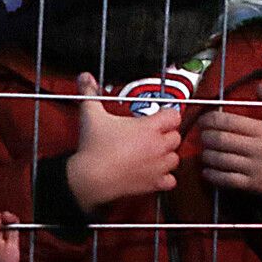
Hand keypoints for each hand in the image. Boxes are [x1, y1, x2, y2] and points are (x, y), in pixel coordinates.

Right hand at [65, 72, 181, 211]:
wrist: (91, 178)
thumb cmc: (94, 148)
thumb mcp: (92, 115)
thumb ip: (90, 93)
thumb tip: (86, 78)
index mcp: (149, 127)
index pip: (174, 115)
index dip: (167, 114)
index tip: (159, 116)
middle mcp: (158, 146)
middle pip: (176, 136)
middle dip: (167, 134)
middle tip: (153, 134)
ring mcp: (157, 166)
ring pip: (175, 158)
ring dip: (168, 155)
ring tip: (154, 153)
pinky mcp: (153, 183)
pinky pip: (170, 181)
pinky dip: (165, 178)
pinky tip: (154, 173)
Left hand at [198, 84, 261, 197]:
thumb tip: (259, 87)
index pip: (229, 121)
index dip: (210, 119)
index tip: (203, 120)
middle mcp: (256, 148)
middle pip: (220, 140)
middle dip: (205, 136)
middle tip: (202, 135)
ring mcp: (253, 167)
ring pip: (219, 160)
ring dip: (206, 155)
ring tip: (205, 152)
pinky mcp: (251, 184)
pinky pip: (225, 179)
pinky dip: (212, 174)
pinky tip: (207, 170)